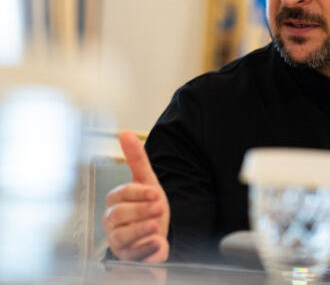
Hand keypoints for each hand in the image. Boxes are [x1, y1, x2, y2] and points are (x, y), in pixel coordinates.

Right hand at [103, 130, 169, 261]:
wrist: (157, 233)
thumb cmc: (148, 206)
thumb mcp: (147, 181)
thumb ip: (136, 159)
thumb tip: (125, 132)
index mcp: (115, 200)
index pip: (122, 194)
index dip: (139, 193)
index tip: (155, 193)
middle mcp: (112, 220)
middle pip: (120, 214)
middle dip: (141, 210)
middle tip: (159, 207)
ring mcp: (117, 239)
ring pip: (122, 234)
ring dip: (142, 228)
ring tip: (156, 225)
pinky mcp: (125, 256)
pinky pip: (131, 254)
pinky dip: (146, 247)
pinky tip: (157, 242)